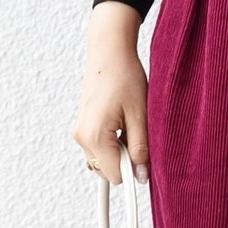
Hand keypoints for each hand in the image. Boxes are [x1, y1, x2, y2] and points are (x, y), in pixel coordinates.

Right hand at [72, 1, 148, 183]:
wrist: (109, 52)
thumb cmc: (125, 77)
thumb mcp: (140, 116)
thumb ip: (140, 149)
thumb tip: (142, 175)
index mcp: (95, 136)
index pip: (116, 176)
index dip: (134, 172)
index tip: (147, 165)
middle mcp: (82, 137)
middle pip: (108, 170)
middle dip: (126, 160)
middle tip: (138, 134)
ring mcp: (80, 132)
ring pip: (104, 159)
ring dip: (120, 150)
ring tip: (129, 124)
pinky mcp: (83, 126)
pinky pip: (100, 147)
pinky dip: (113, 142)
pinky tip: (122, 122)